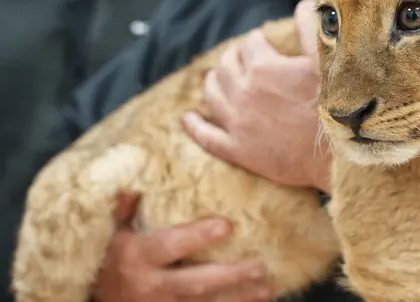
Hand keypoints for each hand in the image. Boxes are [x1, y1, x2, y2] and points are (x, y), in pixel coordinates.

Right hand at [93, 192, 272, 301]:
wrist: (99, 299)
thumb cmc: (112, 257)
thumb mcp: (113, 231)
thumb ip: (126, 208)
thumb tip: (135, 182)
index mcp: (139, 257)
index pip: (171, 246)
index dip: (197, 236)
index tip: (226, 225)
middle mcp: (153, 285)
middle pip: (196, 282)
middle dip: (230, 276)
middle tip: (259, 266)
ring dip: (239, 299)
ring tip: (267, 289)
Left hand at [183, 0, 330, 192]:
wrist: (338, 158)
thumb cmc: (338, 108)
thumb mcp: (328, 62)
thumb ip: (312, 29)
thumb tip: (304, 4)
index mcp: (264, 68)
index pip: (251, 43)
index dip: (259, 41)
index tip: (265, 42)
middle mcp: (244, 93)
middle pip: (227, 65)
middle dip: (235, 58)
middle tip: (244, 58)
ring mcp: (238, 123)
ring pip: (212, 94)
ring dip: (214, 81)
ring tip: (218, 78)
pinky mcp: (238, 151)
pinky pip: (207, 136)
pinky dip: (195, 126)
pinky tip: (188, 118)